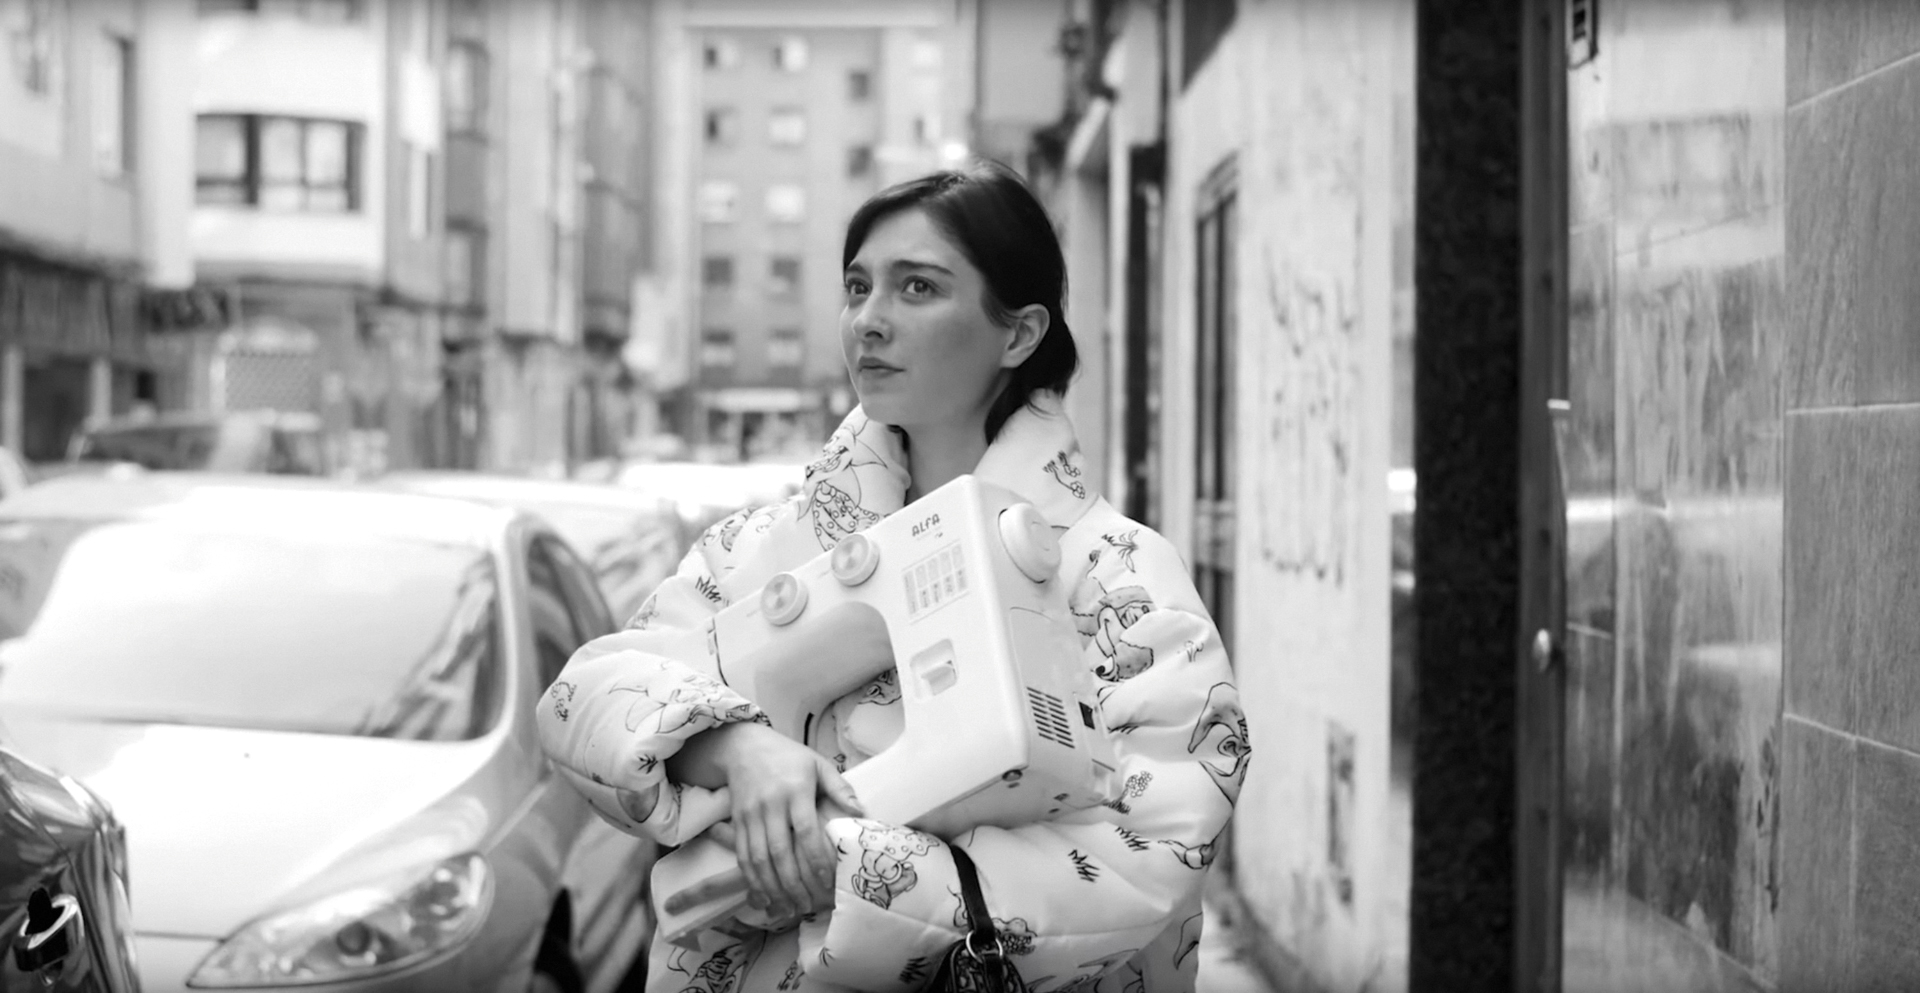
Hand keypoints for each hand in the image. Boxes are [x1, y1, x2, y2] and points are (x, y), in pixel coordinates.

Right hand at [699, 723, 863, 919]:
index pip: (805, 831)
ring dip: (771, 888)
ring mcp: (750, 815)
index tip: (826, 881)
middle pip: (779, 851)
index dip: (815, 859)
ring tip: (786, 908)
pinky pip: (742, 855)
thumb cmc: (788, 757)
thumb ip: (840, 789)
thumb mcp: (818, 764)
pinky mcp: (736, 822)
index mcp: (795, 790)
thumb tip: (861, 812)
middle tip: (807, 905)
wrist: (744, 746)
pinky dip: (751, 879)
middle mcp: (770, 805)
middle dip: (793, 883)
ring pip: (758, 859)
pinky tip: (762, 896)